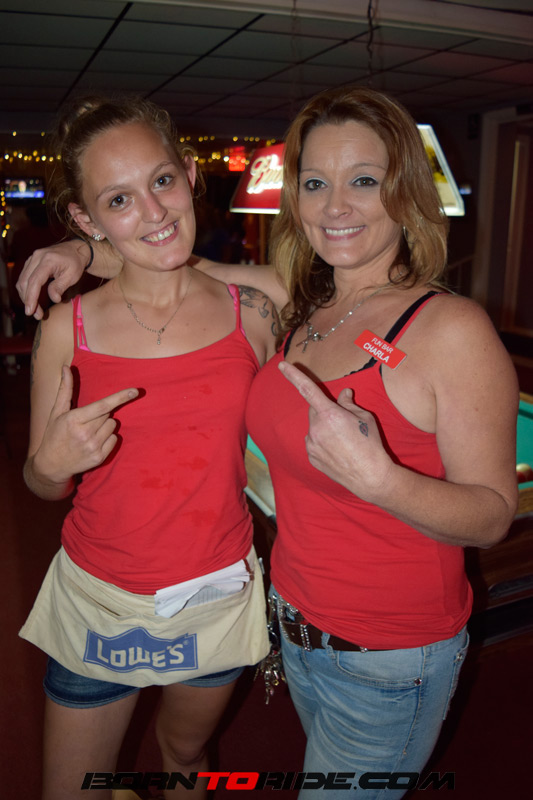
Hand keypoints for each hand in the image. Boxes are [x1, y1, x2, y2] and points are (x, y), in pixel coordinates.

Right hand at [16, 239, 89, 318]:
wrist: (75, 250)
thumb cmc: (75, 263)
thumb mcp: (72, 276)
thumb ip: (61, 286)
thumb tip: (54, 299)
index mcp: (48, 260)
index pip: (35, 280)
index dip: (31, 297)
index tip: (30, 311)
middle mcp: (36, 257)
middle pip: (26, 282)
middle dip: (28, 300)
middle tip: (36, 315)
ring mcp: (32, 259)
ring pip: (22, 281)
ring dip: (26, 297)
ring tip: (35, 310)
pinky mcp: (31, 262)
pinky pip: (24, 278)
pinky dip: (27, 290)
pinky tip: (33, 300)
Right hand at [32, 365, 138, 484]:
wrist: (51, 465)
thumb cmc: (54, 434)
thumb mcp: (57, 412)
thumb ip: (65, 389)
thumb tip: (66, 368)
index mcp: (74, 420)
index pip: (102, 405)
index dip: (120, 397)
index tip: (135, 390)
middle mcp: (84, 434)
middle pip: (108, 414)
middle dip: (101, 414)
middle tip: (87, 421)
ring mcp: (93, 447)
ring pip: (113, 426)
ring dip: (105, 425)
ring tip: (89, 432)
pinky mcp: (99, 457)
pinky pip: (115, 439)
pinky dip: (108, 438)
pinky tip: (94, 442)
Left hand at [278, 361, 392, 499]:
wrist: (369, 475)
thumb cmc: (370, 444)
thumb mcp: (365, 418)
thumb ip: (349, 403)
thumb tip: (344, 393)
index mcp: (329, 414)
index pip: (308, 389)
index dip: (294, 375)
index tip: (281, 365)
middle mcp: (316, 428)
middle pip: (314, 411)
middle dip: (325, 412)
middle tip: (343, 423)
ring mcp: (311, 444)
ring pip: (313, 428)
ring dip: (323, 429)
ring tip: (343, 441)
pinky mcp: (311, 457)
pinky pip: (313, 443)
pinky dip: (321, 443)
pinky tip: (337, 451)